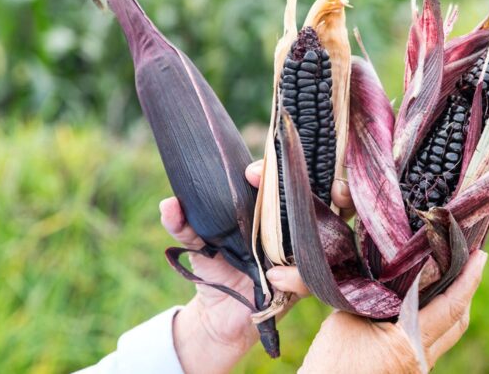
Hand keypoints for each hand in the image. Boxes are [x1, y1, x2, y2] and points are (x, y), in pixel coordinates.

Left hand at [165, 160, 353, 373]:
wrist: (218, 316)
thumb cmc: (214, 270)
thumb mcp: (196, 245)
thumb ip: (183, 225)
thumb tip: (168, 204)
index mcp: (268, 211)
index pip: (279, 180)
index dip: (271, 171)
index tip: (250, 173)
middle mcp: (289, 227)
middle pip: (308, 198)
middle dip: (297, 187)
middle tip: (267, 188)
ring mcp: (300, 253)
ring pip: (320, 233)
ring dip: (303, 232)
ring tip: (274, 243)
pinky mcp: (304, 283)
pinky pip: (311, 275)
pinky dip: (294, 276)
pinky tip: (272, 277)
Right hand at [298, 250, 487, 372]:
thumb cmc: (332, 361)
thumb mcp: (349, 318)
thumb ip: (373, 296)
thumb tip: (387, 276)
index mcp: (411, 343)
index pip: (452, 307)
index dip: (469, 279)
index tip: (479, 255)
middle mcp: (421, 360)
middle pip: (458, 321)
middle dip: (467, 289)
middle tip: (469, 259)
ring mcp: (416, 368)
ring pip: (448, 333)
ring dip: (453, 303)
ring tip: (450, 274)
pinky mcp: (407, 370)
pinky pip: (431, 339)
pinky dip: (436, 316)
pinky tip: (424, 300)